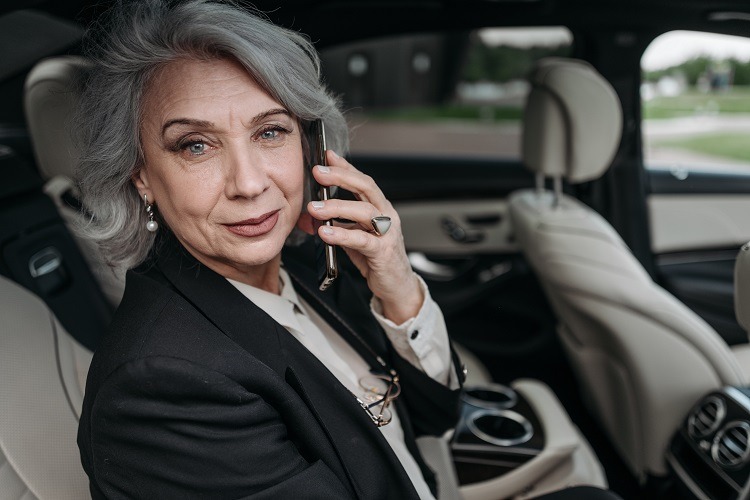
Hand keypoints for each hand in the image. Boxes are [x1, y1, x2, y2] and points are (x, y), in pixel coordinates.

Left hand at [298, 150, 422, 323]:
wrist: (395, 284)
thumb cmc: (375, 258)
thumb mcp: (351, 236)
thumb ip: (334, 223)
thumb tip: (308, 216)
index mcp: (379, 207)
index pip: (362, 181)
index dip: (346, 166)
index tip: (327, 155)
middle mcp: (386, 215)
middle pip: (365, 188)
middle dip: (340, 177)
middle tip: (318, 173)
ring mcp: (387, 233)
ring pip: (364, 211)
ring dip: (337, 207)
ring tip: (314, 208)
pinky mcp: (383, 252)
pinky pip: (362, 240)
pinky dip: (343, 234)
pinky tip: (326, 233)